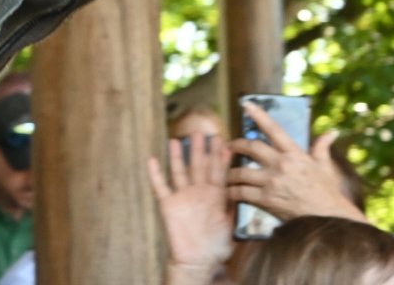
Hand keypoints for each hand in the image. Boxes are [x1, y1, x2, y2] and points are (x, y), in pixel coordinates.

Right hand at [147, 132, 232, 283]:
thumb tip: (241, 189)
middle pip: (199, 167)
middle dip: (201, 150)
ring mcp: (182, 197)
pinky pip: (160, 187)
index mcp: (215, 196)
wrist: (198, 262)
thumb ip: (234, 207)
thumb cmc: (216, 247)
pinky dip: (155, 174)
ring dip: (178, 156)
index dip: (220, 158)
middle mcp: (198, 192)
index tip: (224, 142)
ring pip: (180, 171)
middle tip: (202, 132)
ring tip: (177, 139)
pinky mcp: (168, 205)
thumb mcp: (231, 226)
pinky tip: (152, 160)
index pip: (218, 172)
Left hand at [225, 103, 361, 222]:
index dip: (258, 115)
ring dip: (230, 172)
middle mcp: (281, 164)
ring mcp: (272, 182)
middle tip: (228, 146)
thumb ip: (322, 147)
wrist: (328, 219)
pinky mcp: (266, 200)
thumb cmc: (327, 192)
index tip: (246, 104)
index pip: (273, 129)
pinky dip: (233, 192)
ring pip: (242, 172)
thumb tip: (332, 132)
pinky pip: (242, 193)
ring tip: (225, 174)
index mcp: (294, 153)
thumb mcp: (325, 167)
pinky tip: (229, 192)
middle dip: (237, 145)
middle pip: (251, 148)